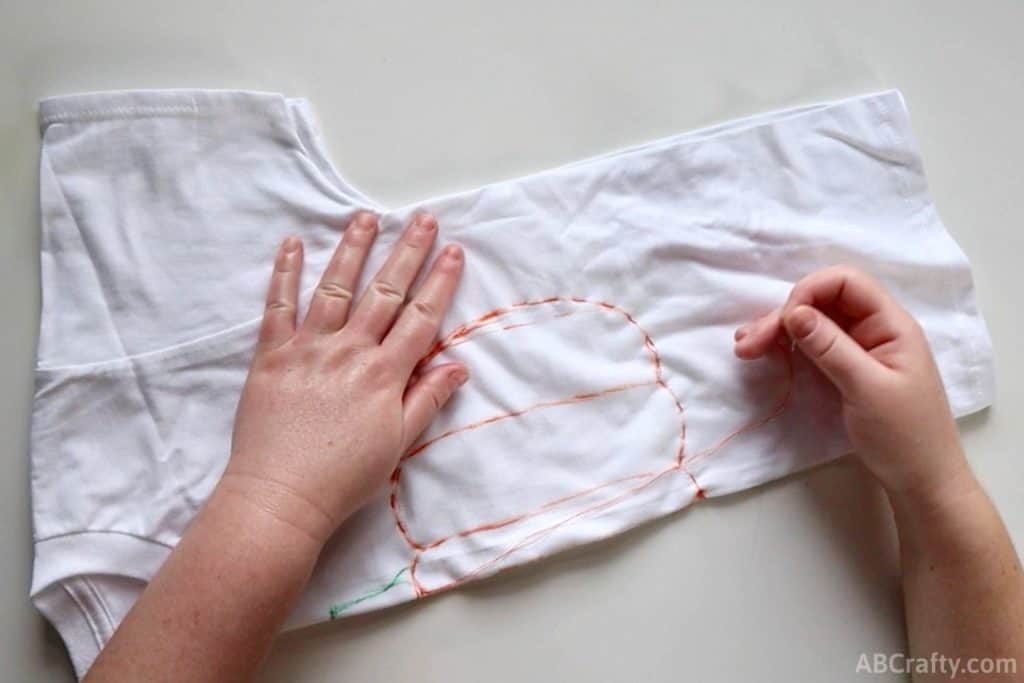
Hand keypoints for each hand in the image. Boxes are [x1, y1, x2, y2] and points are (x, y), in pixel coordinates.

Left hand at [221, 212, 467, 545]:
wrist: (281, 496)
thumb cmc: (344, 477)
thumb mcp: (398, 444)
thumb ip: (427, 399)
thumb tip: (459, 365)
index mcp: (384, 374)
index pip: (420, 317)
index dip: (439, 281)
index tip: (453, 251)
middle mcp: (350, 351)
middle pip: (385, 292)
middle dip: (407, 252)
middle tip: (424, 219)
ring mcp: (308, 348)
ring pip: (335, 287)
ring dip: (354, 249)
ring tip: (368, 218)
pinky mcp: (271, 355)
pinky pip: (277, 306)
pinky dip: (285, 273)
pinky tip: (293, 244)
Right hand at [733, 266, 972, 507]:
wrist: (922, 482)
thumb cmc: (904, 436)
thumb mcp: (866, 388)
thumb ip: (830, 347)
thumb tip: (794, 311)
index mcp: (891, 325)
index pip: (847, 283)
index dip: (810, 291)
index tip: (786, 322)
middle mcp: (875, 330)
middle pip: (824, 301)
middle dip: (784, 315)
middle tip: (749, 343)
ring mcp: (860, 350)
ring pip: (814, 323)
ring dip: (778, 331)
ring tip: (745, 348)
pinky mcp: (846, 370)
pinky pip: (813, 346)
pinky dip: (786, 347)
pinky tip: (763, 353)